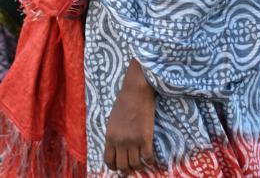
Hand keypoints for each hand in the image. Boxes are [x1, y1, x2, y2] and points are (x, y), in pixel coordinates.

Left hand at [104, 59, 156, 174]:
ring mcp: (133, 140)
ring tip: (142, 162)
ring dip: (139, 165)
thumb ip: (114, 134)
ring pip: (136, 164)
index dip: (114, 167)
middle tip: (132, 166)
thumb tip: (117, 148)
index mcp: (110, 136)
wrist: (136, 90)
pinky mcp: (145, 137)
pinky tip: (151, 158)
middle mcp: (120, 141)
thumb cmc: (124, 101)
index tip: (118, 167)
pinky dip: (151, 161)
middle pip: (122, 166)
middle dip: (127, 168)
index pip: (108, 160)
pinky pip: (148, 158)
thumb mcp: (112, 119)